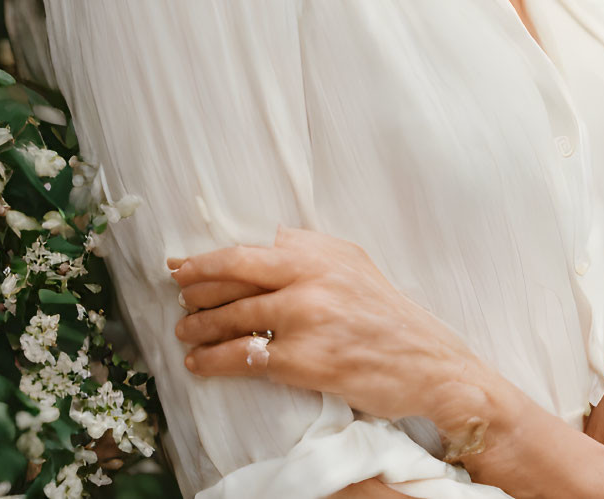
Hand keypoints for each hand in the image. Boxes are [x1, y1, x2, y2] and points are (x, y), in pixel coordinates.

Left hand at [168, 224, 493, 424]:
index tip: (180, 267)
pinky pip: (246, 358)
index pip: (246, 250)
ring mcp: (306, 318)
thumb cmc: (383, 313)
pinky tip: (201, 364)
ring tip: (184, 333)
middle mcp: (310, 276)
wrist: (425, 360)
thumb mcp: (351, 263)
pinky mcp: (305, 360)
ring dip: (199, 328)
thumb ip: (308, 249)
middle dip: (195, 289)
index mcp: (317, 250)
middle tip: (178, 299)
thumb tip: (264, 240)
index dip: (206, 260)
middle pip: (232, 277)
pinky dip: (214, 362)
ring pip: (233, 319)